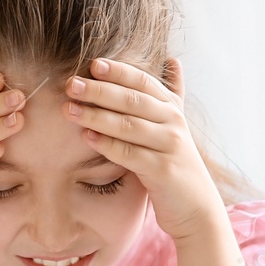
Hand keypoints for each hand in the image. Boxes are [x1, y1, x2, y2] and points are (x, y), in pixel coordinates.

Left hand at [63, 57, 222, 241]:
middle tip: (71, 84)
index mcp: (172, 108)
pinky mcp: (163, 170)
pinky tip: (86, 136)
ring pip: (128, 125)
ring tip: (69, 109)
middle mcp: (173, 122)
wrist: (196, 206)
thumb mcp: (175, 125)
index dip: (119, 71)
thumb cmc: (175, 162)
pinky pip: (130, 154)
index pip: (143, 82)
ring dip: (96, 115)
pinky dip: (107, 144)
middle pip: (132, 100)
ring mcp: (170, 146)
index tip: (93, 64)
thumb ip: (172, 94)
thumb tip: (172, 59)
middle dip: (99, 90)